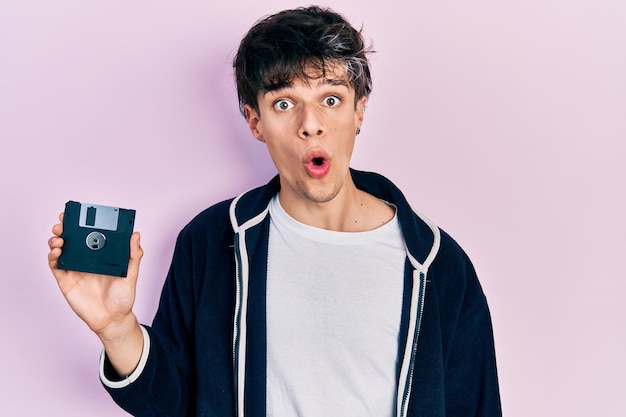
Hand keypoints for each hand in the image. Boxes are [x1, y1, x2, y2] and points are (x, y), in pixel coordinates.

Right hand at [48, 212, 142, 339]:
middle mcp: (86, 259)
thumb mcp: (131, 274)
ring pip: (61, 249)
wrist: (112, 319)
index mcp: (101, 255)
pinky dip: (53, 256)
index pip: (90, 234)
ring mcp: (75, 268)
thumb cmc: (123, 297)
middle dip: (65, 227)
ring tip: (59, 237)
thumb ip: (133, 255)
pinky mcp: (66, 280)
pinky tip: (56, 251)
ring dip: (56, 239)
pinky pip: (55, 265)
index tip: (78, 213)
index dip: (82, 223)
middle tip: (63, 221)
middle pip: (72, 238)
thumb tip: (136, 234)